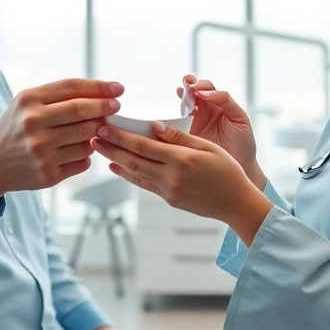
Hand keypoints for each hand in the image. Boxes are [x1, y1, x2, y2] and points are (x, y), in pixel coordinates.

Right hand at [0, 79, 123, 205]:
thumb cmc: (15, 128)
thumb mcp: (27, 103)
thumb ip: (59, 96)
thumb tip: (102, 94)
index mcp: (28, 101)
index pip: (72, 89)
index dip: (99, 88)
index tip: (118, 89)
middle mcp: (33, 125)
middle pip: (82, 112)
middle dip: (104, 108)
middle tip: (115, 107)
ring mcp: (41, 152)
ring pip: (87, 139)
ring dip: (97, 133)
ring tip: (94, 130)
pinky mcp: (48, 174)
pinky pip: (83, 161)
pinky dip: (87, 154)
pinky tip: (78, 150)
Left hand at [93, 122, 274, 243]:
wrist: (236, 203)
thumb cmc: (227, 170)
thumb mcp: (207, 146)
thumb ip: (179, 137)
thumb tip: (153, 125)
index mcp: (182, 159)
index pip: (143, 145)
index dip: (121, 136)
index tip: (104, 126)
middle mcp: (172, 176)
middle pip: (134, 159)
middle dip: (111, 147)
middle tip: (93, 136)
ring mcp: (169, 191)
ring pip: (136, 173)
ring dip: (116, 160)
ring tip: (99, 150)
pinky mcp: (169, 200)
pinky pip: (144, 185)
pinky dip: (129, 175)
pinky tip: (118, 167)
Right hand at [178, 76, 264, 189]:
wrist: (241, 170)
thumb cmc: (244, 144)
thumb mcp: (240, 119)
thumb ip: (226, 102)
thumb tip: (208, 92)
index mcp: (218, 105)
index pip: (207, 88)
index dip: (201, 84)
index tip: (198, 88)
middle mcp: (204, 112)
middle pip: (192, 93)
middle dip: (188, 84)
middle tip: (186, 84)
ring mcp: (194, 124)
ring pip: (183, 107)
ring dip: (180, 98)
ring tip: (180, 92)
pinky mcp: (186, 138)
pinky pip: (177, 126)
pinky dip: (172, 119)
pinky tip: (173, 113)